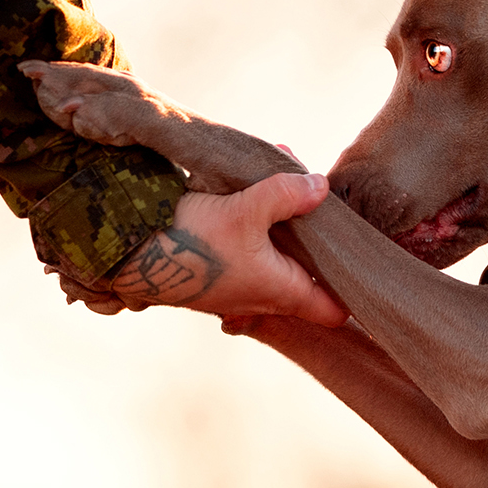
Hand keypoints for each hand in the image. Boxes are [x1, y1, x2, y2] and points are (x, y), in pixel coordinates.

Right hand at [107, 175, 348, 325]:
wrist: (128, 252)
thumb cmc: (192, 240)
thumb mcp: (245, 209)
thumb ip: (286, 195)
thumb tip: (320, 186)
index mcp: (283, 291)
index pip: (336, 310)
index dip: (353, 289)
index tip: (359, 255)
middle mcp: (264, 296)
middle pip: (310, 274)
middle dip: (316, 235)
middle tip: (316, 196)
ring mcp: (239, 287)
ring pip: (280, 257)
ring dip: (285, 223)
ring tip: (284, 177)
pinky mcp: (217, 272)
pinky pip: (252, 250)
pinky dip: (259, 224)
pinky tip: (251, 189)